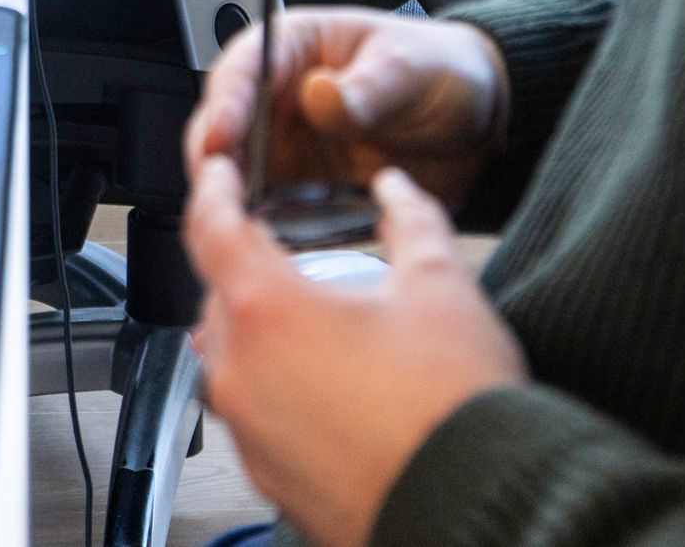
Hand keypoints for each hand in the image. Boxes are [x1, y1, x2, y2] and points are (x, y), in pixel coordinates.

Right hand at [184, 7, 508, 210]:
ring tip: (248, 234)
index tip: (219, 138)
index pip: (242, 70)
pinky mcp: (300, 194)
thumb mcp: (411, 69)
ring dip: (235, 207)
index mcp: (294, 47)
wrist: (475, 121)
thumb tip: (319, 95)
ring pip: (235, 181)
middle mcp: (277, 99)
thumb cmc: (439, 71)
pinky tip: (279, 252)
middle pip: (221, 131)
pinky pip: (271, 219)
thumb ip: (368, 86)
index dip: (224, 104)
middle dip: (216, 166)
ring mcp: (285, 150)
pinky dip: (269, 236)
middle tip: (224, 199)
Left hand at [188, 159, 527, 546]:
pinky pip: (256, 415)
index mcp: (268, 312)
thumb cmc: (451, 411)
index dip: (213, 188)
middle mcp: (241, 374)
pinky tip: (333, 388)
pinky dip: (279, 389)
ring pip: (233, 360)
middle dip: (246, 266)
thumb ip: (412, 222)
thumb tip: (398, 191)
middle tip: (283, 249)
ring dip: (262, 332)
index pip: (212, 228)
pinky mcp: (269, 478)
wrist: (473, 512)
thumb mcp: (442, 287)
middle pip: (219, 296)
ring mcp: (250, 435)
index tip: (218, 172)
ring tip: (319, 323)